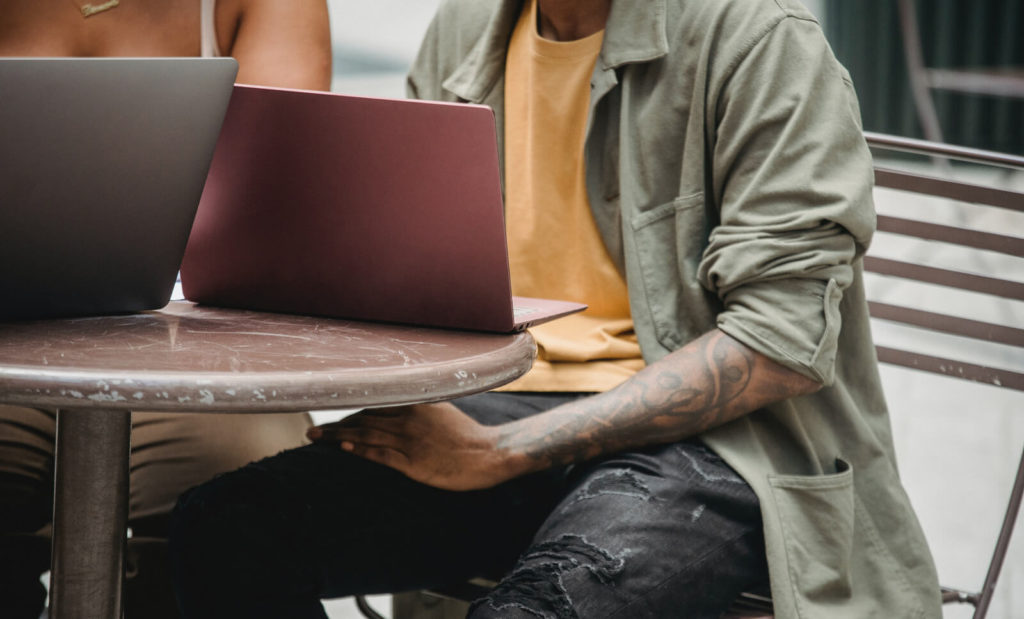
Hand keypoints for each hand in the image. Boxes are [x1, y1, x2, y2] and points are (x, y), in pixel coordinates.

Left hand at [306, 402, 510, 490]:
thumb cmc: (469, 436)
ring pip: (366, 435)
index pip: (374, 407)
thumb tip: (403, 410)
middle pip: (363, 420)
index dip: (350, 413)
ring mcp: (410, 441)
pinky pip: (380, 454)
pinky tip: (343, 447)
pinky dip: (359, 449)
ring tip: (316, 438)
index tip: (332, 417)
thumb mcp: (443, 412)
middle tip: (312, 431)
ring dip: (337, 436)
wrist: (489, 454)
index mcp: (416, 405)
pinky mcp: (413, 463)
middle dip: (335, 425)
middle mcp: (409, 420)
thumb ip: (420, 410)